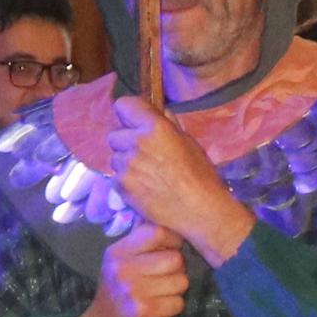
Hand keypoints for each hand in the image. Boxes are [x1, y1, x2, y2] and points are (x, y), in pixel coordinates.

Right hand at [64, 225, 190, 316]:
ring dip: (176, 289)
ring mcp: (133, 291)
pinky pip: (178, 302)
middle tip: (165, 277)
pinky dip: (173, 307)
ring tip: (160, 294)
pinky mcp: (144, 312)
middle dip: (177, 269)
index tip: (171, 249)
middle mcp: (123, 269)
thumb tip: (172, 225)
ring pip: (181, 281)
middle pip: (175, 258)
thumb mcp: (118, 264)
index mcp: (118, 253)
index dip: (173, 240)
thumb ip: (140, 244)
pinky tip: (159, 308)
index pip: (157, 232)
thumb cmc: (115, 294)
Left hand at [103, 95, 254, 262]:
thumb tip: (157, 113)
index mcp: (155, 127)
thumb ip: (168, 125)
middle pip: (115, 135)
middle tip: (145, 155)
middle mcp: (136, 143)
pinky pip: (116, 178)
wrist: (199, 211)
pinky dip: (126, 182)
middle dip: (126, 142)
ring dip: (126, 163)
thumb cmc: (201, 175)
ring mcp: (126, 166)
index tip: (135, 122)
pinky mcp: (121, 186)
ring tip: (147, 175)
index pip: (124, 105)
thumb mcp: (189, 142)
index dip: (129, 114)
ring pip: (115, 158)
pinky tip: (144, 189)